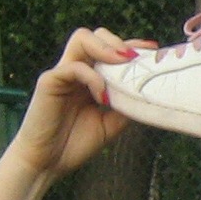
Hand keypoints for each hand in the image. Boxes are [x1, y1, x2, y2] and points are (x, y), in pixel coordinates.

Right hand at [6, 28, 142, 182]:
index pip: (109, 49)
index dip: (131, 45)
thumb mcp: (111, 124)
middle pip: (95, 35)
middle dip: (118, 41)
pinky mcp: (49, 82)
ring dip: (106, 47)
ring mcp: (62, 74)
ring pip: (81, 39)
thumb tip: (149, 96)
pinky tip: (102, 97)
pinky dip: (93, 78)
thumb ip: (126, 106)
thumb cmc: (75, 144)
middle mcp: (75, 70)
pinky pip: (74, 67)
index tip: (153, 50)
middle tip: (135, 59)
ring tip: (122, 63)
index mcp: (89, 78)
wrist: (48, 163)